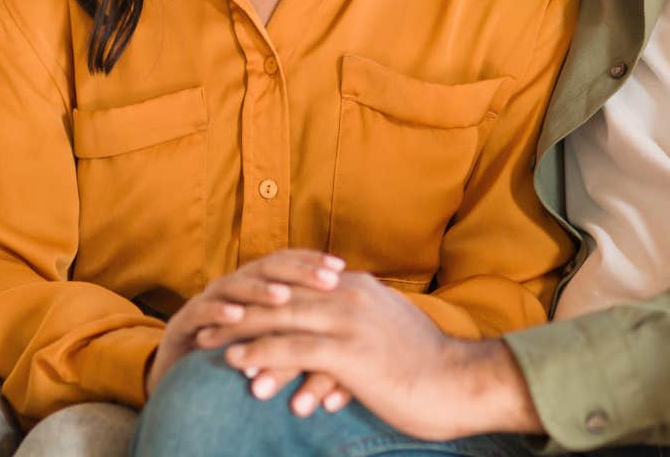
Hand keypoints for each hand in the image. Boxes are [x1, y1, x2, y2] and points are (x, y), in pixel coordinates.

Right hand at [145, 249, 351, 415]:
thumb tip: (344, 317)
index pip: (287, 264)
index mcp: (255, 287)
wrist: (185, 384)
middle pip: (266, 268)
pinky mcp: (184, 323)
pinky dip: (218, 312)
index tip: (341, 267)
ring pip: (236, 286)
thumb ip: (301, 329)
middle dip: (296, 271)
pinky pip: (201, 312)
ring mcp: (208, 302)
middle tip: (325, 279)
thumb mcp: (274, 342)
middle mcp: (233, 287)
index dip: (312, 262)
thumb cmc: (240, 359)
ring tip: (283, 296)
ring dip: (259, 290)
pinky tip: (236, 316)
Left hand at [195, 271, 540, 438]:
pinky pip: (293, 348)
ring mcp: (349, 322)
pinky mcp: (349, 351)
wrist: (460, 383)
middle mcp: (350, 296)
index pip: (298, 285)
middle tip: (209, 322)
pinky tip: (239, 363)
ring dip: (241, 332)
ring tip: (211, 345)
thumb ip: (362, 321)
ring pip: (281, 320)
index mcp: (359, 288)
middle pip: (282, 297)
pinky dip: (261, 353)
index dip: (263, 296)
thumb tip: (338, 333)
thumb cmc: (428, 366)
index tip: (234, 306)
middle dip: (242, 309)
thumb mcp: (390, 330)